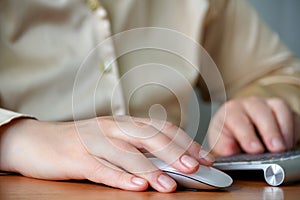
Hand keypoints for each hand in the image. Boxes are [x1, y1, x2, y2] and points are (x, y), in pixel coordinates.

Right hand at [0, 116, 213, 192]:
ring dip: (149, 169)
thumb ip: (135, 147)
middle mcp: (110, 128)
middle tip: (195, 167)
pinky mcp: (75, 158)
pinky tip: (136, 186)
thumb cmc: (80, 142)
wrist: (36, 140)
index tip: (203, 156)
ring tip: (169, 184)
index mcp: (122, 123)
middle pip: (147, 136)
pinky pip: (99, 168)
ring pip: (125, 153)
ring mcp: (92, 142)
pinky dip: (119, 177)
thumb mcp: (111, 139)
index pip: (159, 128)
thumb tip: (168, 162)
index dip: (183, 141)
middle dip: (173, 151)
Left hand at [208, 96, 299, 155]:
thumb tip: (230, 150)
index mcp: (231, 110)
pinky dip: (293, 130)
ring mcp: (268, 104)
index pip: (238, 120)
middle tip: (275, 149)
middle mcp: (249, 103)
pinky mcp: (282, 110)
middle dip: (270, 131)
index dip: (247, 136)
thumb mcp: (220, 141)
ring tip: (284, 148)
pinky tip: (289, 144)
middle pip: (261, 112)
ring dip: (285, 129)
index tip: (255, 150)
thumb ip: (223, 145)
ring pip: (280, 108)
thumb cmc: (229, 134)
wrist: (237, 126)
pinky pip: (293, 115)